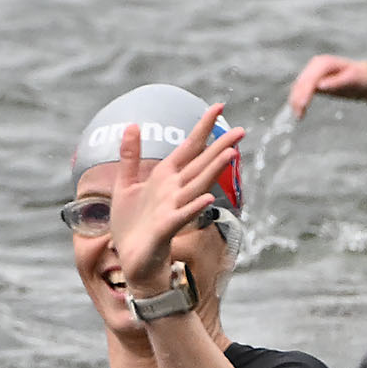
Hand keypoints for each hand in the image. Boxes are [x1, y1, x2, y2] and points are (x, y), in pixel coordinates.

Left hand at [106, 108, 239, 305]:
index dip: (202, 127)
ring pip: (196, 185)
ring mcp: (173, 208)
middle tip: (241, 130)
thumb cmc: (132, 226)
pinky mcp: (165, 228)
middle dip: (219, 147)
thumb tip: (132, 125)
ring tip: (230, 154)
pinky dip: (194, 207)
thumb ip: (130, 156)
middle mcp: (174, 190)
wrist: (132, 261)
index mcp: (165, 177)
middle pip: (200, 164)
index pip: (189, 147)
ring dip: (213, 170)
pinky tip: (207, 198)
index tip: (219, 106)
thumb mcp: (124, 185)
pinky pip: (182, 216)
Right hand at [287, 55, 366, 114]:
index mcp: (324, 63)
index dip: (304, 92)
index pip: (310, 79)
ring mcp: (313, 73)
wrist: (364, 78)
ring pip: (299, 87)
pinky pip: (302, 91)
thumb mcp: (352, 80)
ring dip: (296, 101)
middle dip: (298, 98)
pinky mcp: (313, 81)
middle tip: (298, 115)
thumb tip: (319, 86)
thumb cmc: (360, 78)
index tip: (302, 105)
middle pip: (301, 83)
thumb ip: (336, 82)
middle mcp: (315, 65)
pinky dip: (299, 101)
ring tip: (299, 116)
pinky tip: (299, 112)